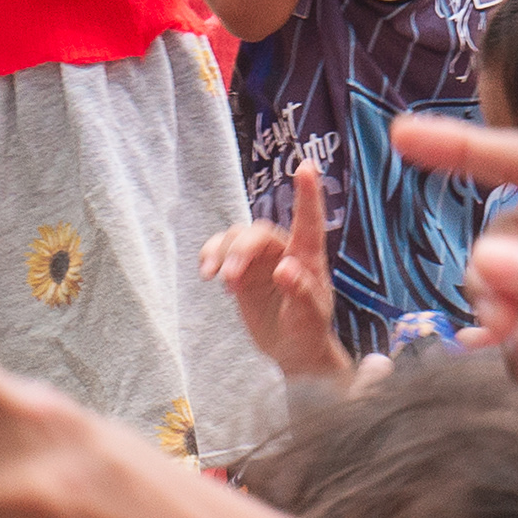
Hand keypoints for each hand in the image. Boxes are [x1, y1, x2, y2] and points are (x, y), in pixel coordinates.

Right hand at [198, 162, 352, 383]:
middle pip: (257, 232)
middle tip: (230, 278)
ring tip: (216, 279)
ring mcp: (259, 259)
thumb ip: (301, 293)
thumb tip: (285, 269)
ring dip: (223, 254)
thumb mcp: (310, 318)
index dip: (307, 194)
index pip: (308, 221)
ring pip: (235, 237)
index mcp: (307, 258)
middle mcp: (282, 251)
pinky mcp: (240, 269)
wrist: (291, 351)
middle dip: (240, 249)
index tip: (306, 166)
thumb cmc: (309, 332)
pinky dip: (210, 256)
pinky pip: (219, 250)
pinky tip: (207, 274)